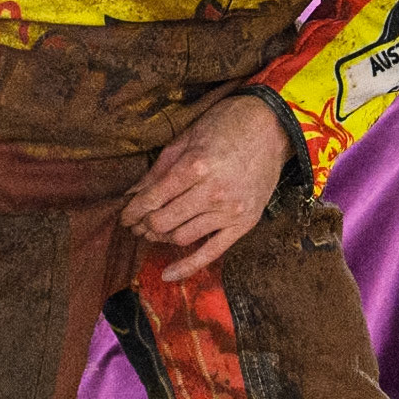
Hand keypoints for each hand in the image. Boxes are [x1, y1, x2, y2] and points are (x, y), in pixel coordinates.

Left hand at [120, 96, 291, 281]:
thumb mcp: (187, 138)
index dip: (133, 211)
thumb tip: (133, 194)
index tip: (125, 215)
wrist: (273, 127)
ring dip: (162, 238)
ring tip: (154, 233)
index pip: (152, 199)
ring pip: (182, 237)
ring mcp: (229, 211)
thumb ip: (159, 169)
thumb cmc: (228, 125)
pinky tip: (168, 274)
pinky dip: (187, 266)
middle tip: (137, 224)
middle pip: (163, 222)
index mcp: (195, 167)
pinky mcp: (244, 224)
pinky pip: (211, 253)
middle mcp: (212, 193)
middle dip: (144, 225)